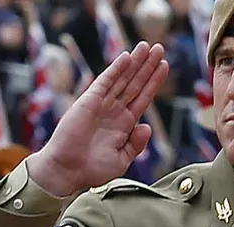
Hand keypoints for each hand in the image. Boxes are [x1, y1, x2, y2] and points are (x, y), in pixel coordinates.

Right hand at [27, 42, 169, 196]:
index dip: (154, 81)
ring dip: (135, 63)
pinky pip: (105, 82)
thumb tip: (147, 126)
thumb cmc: (93, 170)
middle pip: (136, 83)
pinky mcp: (88, 101)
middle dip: (148, 66)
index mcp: (125, 125)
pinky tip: (127, 57)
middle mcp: (115, 111)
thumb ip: (136, 144)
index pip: (143, 98)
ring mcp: (102, 105)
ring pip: (123, 79)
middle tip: (159, 48)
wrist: (68, 171)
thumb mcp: (122, 160)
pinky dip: (116, 69)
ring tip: (148, 47)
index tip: (165, 65)